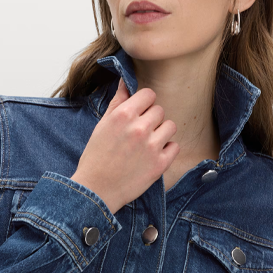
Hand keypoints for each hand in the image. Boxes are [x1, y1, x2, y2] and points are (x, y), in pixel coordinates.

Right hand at [71, 78, 178, 211]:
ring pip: (170, 126)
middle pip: (160, 110)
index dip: (144, 103)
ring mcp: (151, 146)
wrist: (96, 190)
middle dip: (151, 119)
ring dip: (162, 133)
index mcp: (123, 115)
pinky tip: (153, 155)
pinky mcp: (160, 164)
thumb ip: (118, 102)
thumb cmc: (96, 157)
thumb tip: (126, 83)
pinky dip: (167, 150)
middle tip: (139, 133)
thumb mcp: (102, 125)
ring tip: (148, 143)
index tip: (139, 112)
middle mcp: (139, 128)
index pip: (149, 94)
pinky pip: (175, 146)